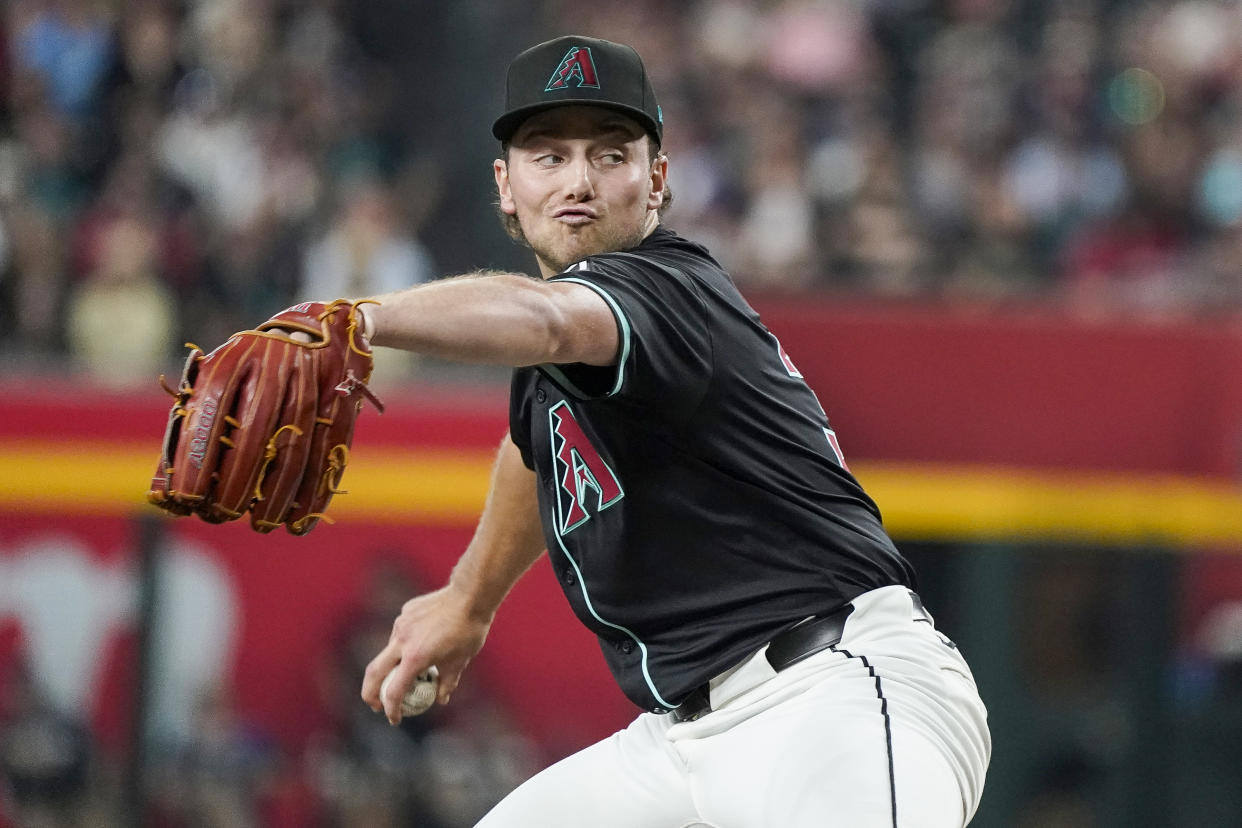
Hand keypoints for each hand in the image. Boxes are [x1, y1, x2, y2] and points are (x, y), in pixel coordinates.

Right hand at [360, 580, 491, 724]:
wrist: (470, 595)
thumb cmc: (468, 630)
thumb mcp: (460, 662)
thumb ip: (446, 683)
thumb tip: (440, 699)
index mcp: (415, 657)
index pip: (394, 691)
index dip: (392, 709)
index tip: (395, 719)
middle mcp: (402, 641)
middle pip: (374, 672)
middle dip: (371, 693)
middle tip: (376, 705)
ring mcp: (401, 624)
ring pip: (389, 650)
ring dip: (393, 665)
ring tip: (412, 670)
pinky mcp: (405, 612)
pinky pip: (401, 633)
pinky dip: (405, 644)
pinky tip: (424, 642)